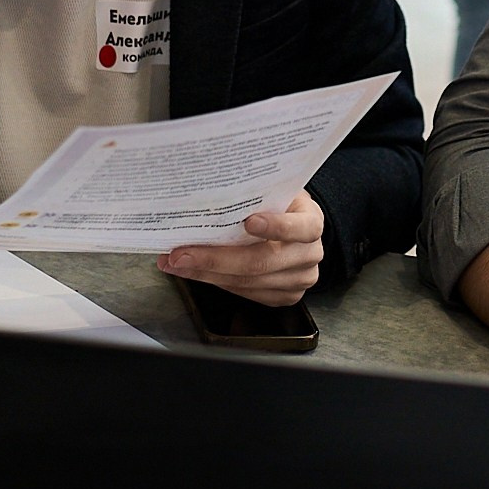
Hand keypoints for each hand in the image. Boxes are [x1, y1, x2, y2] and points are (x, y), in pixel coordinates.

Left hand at [158, 189, 323, 305]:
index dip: (276, 227)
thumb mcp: (273, 191)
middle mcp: (310, 254)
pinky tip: (196, 272)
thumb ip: (252, 194)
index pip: (301, 228)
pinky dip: (217, 282)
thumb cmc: (277, 205)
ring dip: (206, 273)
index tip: (248, 222)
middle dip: (215, 259)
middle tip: (181, 254)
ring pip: (248, 283)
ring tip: (176, 263)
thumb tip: (203, 193)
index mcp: (312, 222)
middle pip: (263, 262)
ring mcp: (299, 279)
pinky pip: (246, 294)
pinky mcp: (285, 296)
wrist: (293, 226)